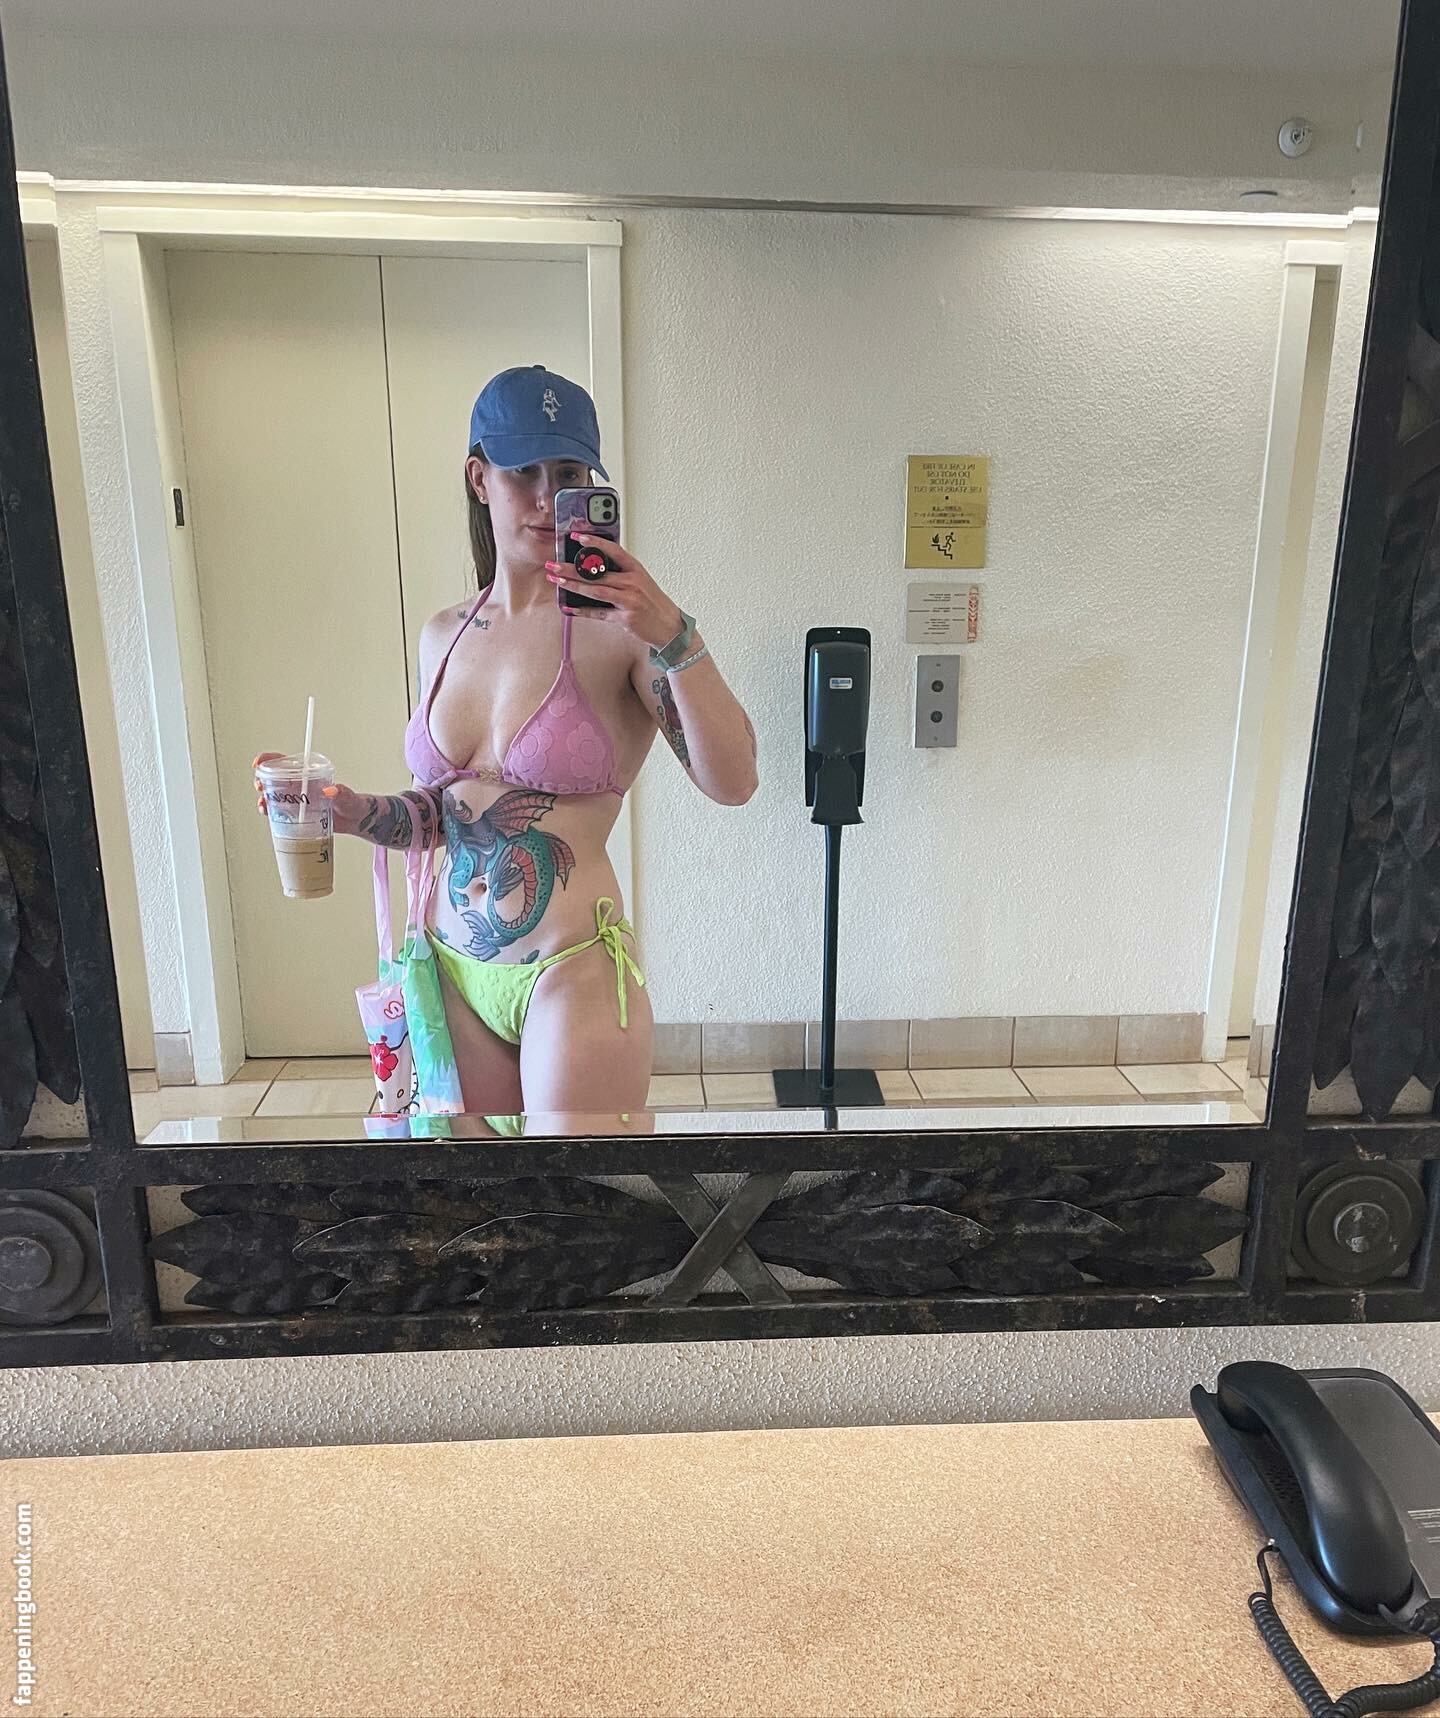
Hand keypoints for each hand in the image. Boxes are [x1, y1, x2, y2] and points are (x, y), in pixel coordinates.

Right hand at [252, 753, 364, 834]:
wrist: (355, 820)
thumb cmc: (352, 804)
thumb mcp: (348, 797)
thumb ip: (342, 792)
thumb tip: (331, 790)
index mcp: (309, 776)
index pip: (285, 763)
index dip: (269, 760)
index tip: (259, 762)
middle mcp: (300, 787)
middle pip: (274, 779)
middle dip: (262, 780)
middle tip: (260, 786)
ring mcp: (297, 801)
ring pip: (273, 796)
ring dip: (264, 798)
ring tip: (263, 804)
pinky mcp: (297, 815)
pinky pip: (279, 812)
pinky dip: (270, 812)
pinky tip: (268, 814)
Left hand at [545, 537, 683, 650]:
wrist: (670, 628)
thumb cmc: (654, 604)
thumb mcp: (641, 582)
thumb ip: (621, 574)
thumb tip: (593, 569)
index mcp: (636, 569)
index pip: (613, 550)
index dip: (594, 542)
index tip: (577, 537)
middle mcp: (633, 582)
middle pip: (598, 573)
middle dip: (572, 568)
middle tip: (554, 564)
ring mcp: (630, 600)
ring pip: (596, 591)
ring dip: (574, 586)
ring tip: (557, 581)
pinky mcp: (626, 618)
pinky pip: (600, 613)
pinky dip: (583, 611)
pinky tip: (570, 608)